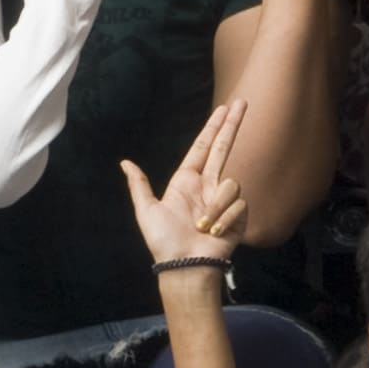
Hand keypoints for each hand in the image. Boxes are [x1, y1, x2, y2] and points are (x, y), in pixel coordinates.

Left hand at [121, 96, 249, 266]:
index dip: (213, 127)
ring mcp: (223, 200)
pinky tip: (215, 232)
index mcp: (186, 181)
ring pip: (229, 183)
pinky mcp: (238, 215)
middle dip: (232, 125)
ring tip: (202, 226)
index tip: (224, 109)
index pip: (203, 147)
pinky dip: (225, 218)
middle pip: (224, 148)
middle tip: (243, 102)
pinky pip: (238, 203)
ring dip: (215, 206)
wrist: (185, 265)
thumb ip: (139, 185)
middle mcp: (207, 186)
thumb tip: (125, 162)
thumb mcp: (146, 210)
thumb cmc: (164, 241)